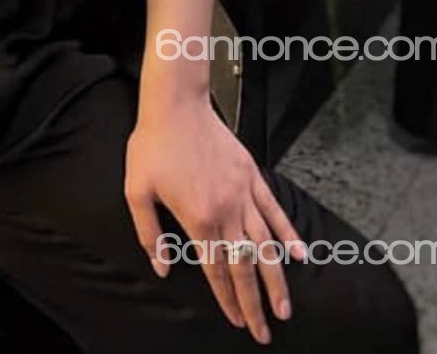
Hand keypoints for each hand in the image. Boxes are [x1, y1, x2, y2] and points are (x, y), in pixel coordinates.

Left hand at [125, 95, 305, 344]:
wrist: (176, 104)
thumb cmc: (152, 145)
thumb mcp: (136, 191)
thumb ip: (150, 234)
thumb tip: (162, 267)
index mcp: (197, 219)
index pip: (215, 270)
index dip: (227, 300)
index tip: (237, 322)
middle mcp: (225, 211)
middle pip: (244, 266)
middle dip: (255, 303)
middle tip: (265, 331)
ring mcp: (242, 193)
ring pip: (265, 244)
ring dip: (276, 279)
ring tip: (284, 307)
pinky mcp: (251, 175)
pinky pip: (274, 210)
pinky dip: (288, 233)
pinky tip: (299, 254)